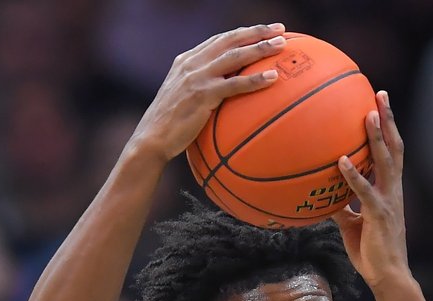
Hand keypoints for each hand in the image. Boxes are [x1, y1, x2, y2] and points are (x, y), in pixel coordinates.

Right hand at [129, 24, 286, 162]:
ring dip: (260, 48)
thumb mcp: (183, 98)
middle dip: (256, 32)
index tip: (264, 30)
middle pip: (229, 40)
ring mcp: (196, 78)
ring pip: (234, 56)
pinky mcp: (202, 95)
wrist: (151, 139)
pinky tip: (273, 78)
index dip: (243, 33)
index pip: (219, 40)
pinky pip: (234, 84)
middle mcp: (191, 64)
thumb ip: (201, 89)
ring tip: (281, 45)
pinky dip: (255, 79)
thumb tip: (226, 95)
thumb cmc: (169, 126)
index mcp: (187, 61)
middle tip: (280, 29)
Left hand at [334, 90, 408, 288]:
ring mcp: (388, 201)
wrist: (388, 277)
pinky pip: (364, 191)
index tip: (379, 104)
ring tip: (367, 114)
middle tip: (380, 94)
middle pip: (394, 147)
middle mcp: (393, 190)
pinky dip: (353, 175)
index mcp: (389, 190)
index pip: (391, 152)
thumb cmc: (371, 252)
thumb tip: (324, 195)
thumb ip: (342, 207)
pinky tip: (340, 161)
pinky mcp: (379, 215)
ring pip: (385, 162)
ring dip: (376, 137)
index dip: (387, 128)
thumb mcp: (352, 225)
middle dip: (388, 120)